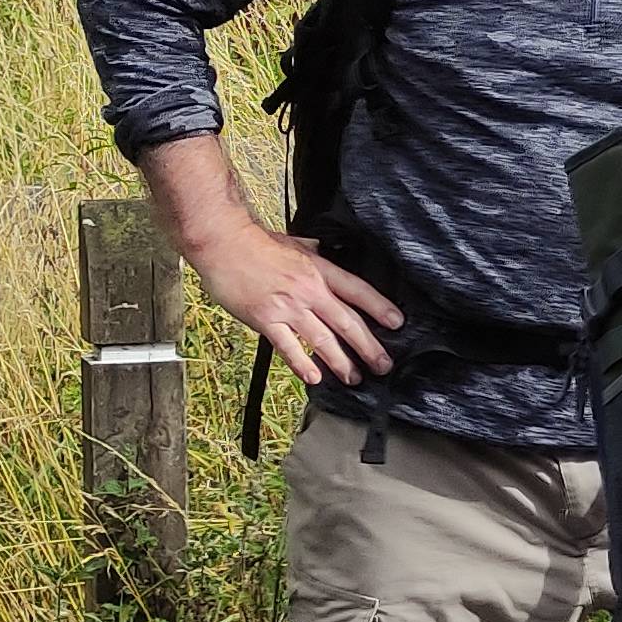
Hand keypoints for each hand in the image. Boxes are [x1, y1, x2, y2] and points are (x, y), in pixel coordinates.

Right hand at [189, 224, 403, 387]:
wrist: (224, 245)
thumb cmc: (257, 243)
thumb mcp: (295, 243)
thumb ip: (312, 252)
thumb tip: (322, 249)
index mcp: (319, 270)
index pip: (358, 291)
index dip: (380, 307)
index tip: (397, 323)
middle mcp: (309, 290)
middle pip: (347, 322)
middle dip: (368, 346)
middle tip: (384, 365)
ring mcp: (288, 307)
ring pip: (322, 339)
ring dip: (341, 361)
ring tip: (354, 377)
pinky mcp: (266, 320)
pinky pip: (288, 347)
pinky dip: (302, 364)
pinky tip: (314, 378)